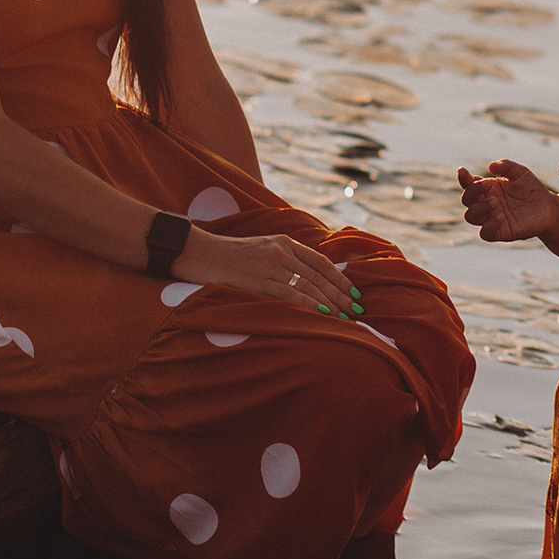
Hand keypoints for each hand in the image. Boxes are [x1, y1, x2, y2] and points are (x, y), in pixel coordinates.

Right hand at [173, 227, 360, 317]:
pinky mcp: (258, 280)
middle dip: (340, 293)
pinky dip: (310, 305)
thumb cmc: (231, 255)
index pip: (321, 261)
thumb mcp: (262, 249)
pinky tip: (323, 314)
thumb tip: (309, 279)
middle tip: (357, 309)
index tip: (354, 292)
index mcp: (285, 242)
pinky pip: (290, 294)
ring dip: (330, 302)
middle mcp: (281, 251)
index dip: (340, 278)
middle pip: (319, 275)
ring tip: (345, 316)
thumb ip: (285, 259)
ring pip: (308, 285)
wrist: (201, 252)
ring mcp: (270, 265)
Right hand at [457, 159, 558, 242]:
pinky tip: (501, 216)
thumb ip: (507, 166)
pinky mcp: (501, 232)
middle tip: (489, 185)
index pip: (468, 184)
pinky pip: (485, 233)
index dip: (463, 178)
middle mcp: (486, 204)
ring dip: (479, 208)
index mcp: (487, 189)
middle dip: (473, 191)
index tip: (463, 171)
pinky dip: (488, 225)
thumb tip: (491, 166)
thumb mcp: (521, 172)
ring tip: (496, 201)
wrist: (548, 208)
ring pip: (471, 217)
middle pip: (466, 200)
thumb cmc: (532, 189)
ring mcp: (491, 218)